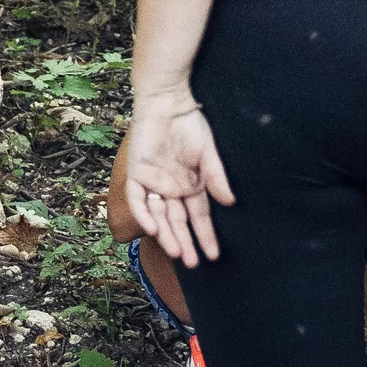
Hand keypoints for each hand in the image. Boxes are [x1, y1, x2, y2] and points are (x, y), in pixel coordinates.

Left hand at [124, 98, 237, 269]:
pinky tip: (153, 229)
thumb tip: (230, 202)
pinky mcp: (137, 173)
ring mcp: (154, 183)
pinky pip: (138, 199)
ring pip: (159, 216)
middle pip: (177, 222)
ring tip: (177, 253)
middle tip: (192, 263)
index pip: (198, 217)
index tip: (214, 255)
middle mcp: (172, 189)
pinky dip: (144, 213)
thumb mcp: (208, 154)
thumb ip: (216, 178)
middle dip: (185, 243)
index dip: (205, 235)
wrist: (168, 102)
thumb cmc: (190, 125)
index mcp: (190, 186)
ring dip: (167, 235)